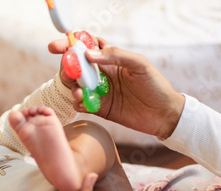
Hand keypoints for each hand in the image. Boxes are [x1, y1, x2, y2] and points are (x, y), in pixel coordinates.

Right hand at [49, 37, 184, 138]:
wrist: (163, 114)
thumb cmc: (155, 85)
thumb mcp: (139, 64)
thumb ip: (115, 56)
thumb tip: (88, 54)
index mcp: (110, 59)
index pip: (86, 47)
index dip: (71, 44)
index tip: (59, 47)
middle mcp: (101, 74)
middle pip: (75, 66)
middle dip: (66, 67)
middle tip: (68, 72)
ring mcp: (98, 91)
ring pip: (74, 85)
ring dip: (72, 86)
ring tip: (79, 92)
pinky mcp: (98, 108)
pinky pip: (80, 103)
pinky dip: (78, 102)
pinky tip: (84, 102)